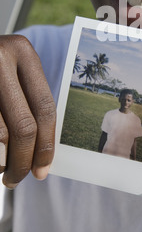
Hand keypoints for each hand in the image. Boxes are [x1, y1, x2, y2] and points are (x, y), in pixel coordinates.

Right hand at [0, 35, 55, 188]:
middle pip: (24, 125)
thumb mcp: (10, 71)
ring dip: (3, 162)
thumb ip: (26, 100)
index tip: (43, 168)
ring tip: (2, 171)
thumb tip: (42, 152)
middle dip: (23, 160)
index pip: (45, 107)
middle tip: (18, 178)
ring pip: (0, 135)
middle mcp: (0, 58)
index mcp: (22, 52)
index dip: (46, 143)